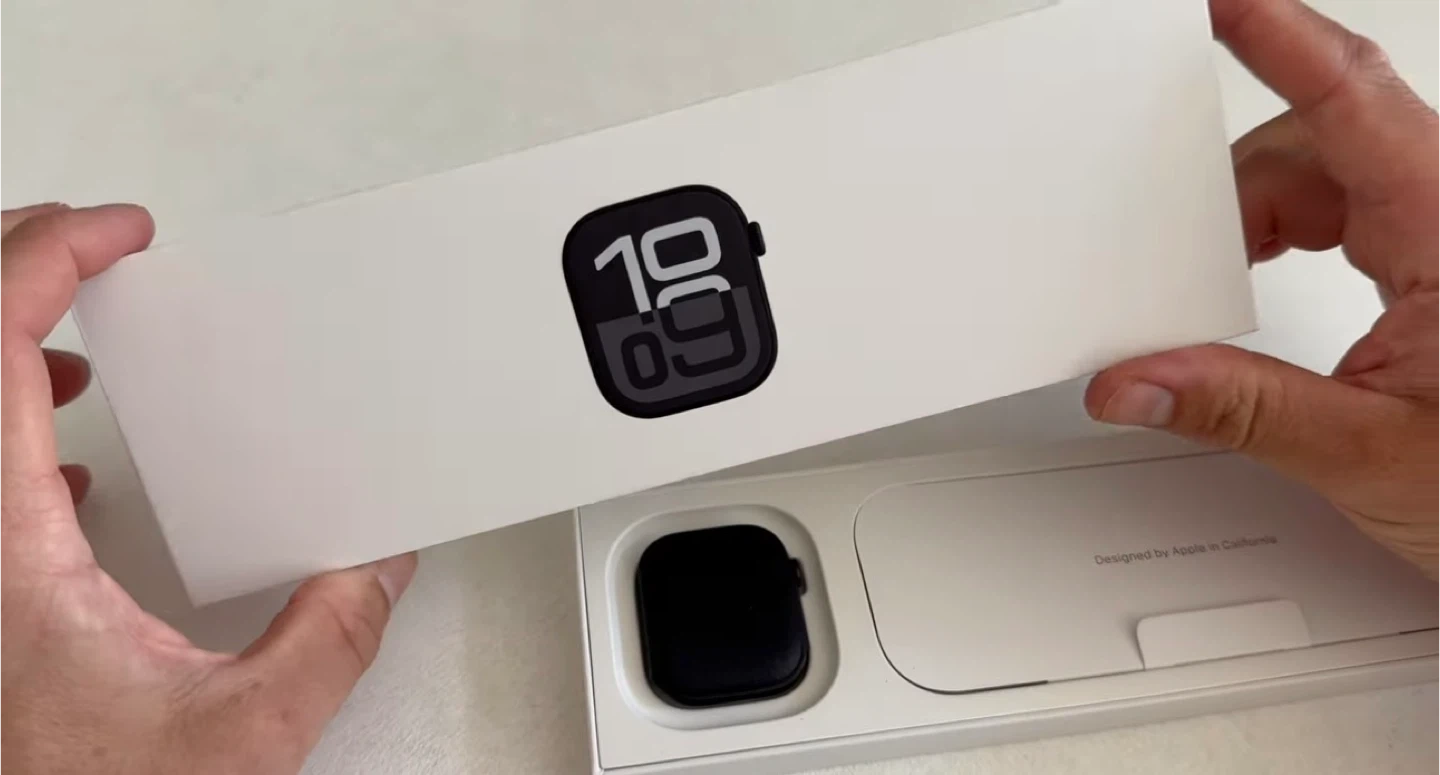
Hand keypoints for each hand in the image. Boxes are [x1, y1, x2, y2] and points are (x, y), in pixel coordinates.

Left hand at [0, 204, 417, 772]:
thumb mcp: (238, 736)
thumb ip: (326, 639)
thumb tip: (376, 570)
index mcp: (2, 544)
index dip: (51, 260)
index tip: (116, 233)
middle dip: (18, 267)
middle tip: (84, 239)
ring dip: (7, 345)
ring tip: (79, 339)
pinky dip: (8, 424)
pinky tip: (61, 462)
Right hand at [1087, 0, 1439, 575]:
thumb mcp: (1368, 455)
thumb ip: (1239, 410)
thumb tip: (1134, 383)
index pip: (1352, 99)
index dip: (1278, 37)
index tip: (1222, 2)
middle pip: (1313, 144)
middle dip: (1232, 193)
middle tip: (1174, 259)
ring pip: (1321, 177)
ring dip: (1255, 223)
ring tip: (1218, 291)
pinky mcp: (1433, 257)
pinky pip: (1341, 210)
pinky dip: (1285, 236)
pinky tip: (1263, 283)